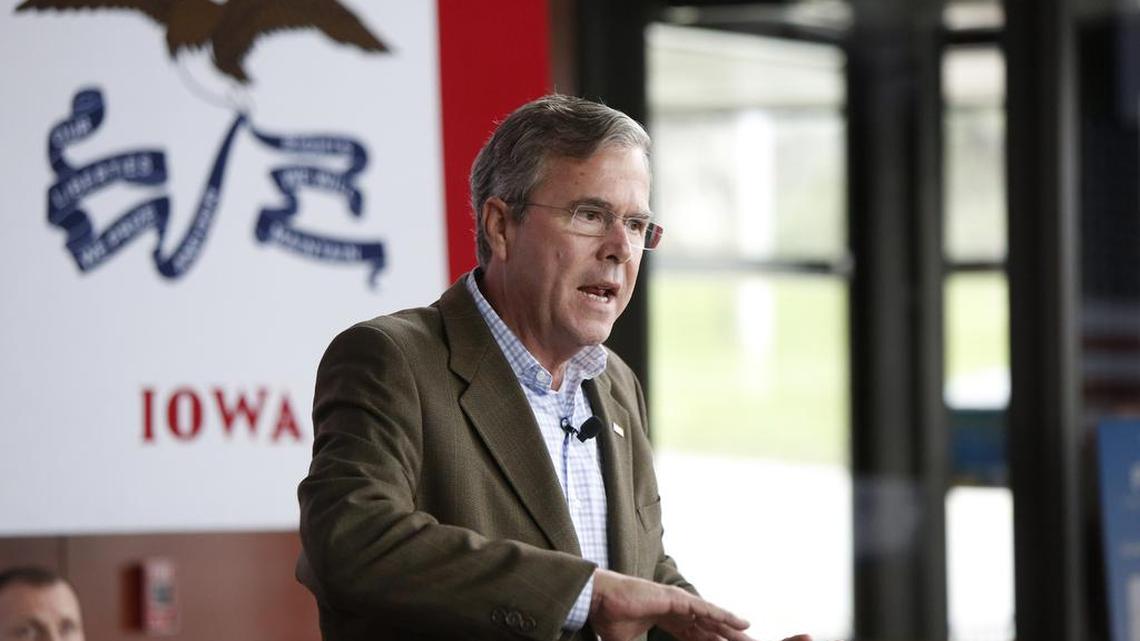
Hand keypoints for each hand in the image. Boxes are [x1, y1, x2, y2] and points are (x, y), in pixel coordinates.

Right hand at [588, 569, 756, 640]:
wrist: (599, 601)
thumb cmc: (609, 618)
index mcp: (665, 618)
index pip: (694, 634)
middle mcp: (675, 609)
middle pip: (708, 627)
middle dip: (727, 637)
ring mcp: (678, 602)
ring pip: (711, 618)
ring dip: (732, 629)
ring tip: (750, 637)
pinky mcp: (677, 599)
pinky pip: (706, 610)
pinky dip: (724, 616)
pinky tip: (740, 623)